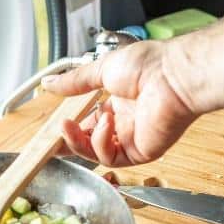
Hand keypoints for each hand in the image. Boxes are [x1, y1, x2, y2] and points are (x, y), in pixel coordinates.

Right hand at [42, 41, 197, 166]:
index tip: (55, 127)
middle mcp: (127, 123)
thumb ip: (75, 82)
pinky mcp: (140, 151)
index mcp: (120, 103)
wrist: (172, 75)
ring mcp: (134, 139)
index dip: (73, 127)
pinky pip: (111, 158)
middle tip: (58, 132)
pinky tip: (105, 124)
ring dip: (81, 141)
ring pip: (97, 154)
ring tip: (73, 124)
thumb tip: (50, 83)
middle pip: (91, 142)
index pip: (90, 122)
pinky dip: (100, 143)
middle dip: (72, 139)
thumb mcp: (102, 69)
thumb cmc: (150, 66)